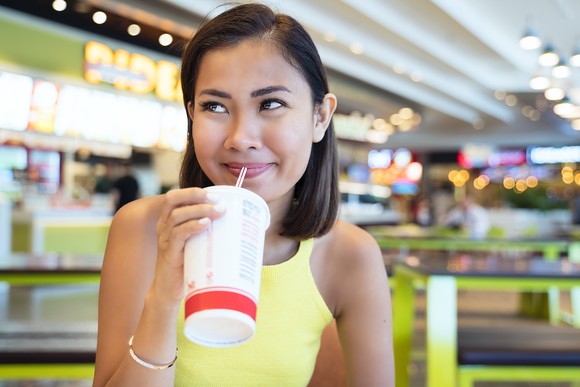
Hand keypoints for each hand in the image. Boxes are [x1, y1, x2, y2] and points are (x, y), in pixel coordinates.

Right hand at [152, 187, 225, 305]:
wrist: (169, 291)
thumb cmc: (188, 265)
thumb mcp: (198, 244)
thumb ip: (211, 232)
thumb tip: (246, 226)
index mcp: (169, 221)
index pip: (175, 197)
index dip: (192, 191)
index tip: (215, 194)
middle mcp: (164, 226)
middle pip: (173, 200)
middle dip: (195, 196)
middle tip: (218, 201)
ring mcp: (164, 239)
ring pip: (178, 215)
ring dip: (200, 210)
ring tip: (218, 211)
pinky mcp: (168, 253)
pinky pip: (177, 235)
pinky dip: (192, 226)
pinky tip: (205, 224)